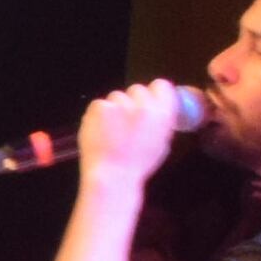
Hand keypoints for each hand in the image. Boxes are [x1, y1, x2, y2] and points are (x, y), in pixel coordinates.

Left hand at [75, 83, 193, 187]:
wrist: (112, 175)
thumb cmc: (137, 165)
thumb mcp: (162, 143)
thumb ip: (161, 121)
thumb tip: (158, 108)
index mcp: (162, 113)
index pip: (161, 85)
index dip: (154, 93)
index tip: (149, 101)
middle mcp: (143, 105)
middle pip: (137, 89)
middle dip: (132, 102)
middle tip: (126, 120)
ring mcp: (119, 104)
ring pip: (117, 96)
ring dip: (114, 109)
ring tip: (111, 130)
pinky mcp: (99, 107)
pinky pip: (99, 104)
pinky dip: (98, 115)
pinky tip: (99, 131)